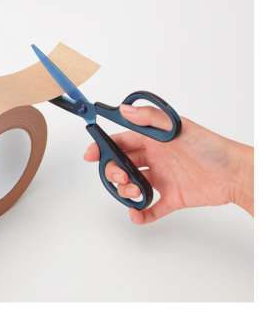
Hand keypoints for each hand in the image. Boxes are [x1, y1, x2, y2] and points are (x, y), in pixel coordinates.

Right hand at [84, 104, 253, 223]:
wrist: (234, 174)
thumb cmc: (209, 147)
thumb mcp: (177, 128)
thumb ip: (149, 119)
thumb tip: (124, 110)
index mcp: (153, 141)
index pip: (121, 142)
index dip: (103, 147)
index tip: (90, 154)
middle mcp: (155, 159)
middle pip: (123, 165)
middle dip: (114, 172)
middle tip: (120, 177)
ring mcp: (162, 179)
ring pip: (133, 186)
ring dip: (126, 192)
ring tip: (133, 193)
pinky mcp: (172, 197)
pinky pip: (152, 208)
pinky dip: (142, 213)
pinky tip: (137, 215)